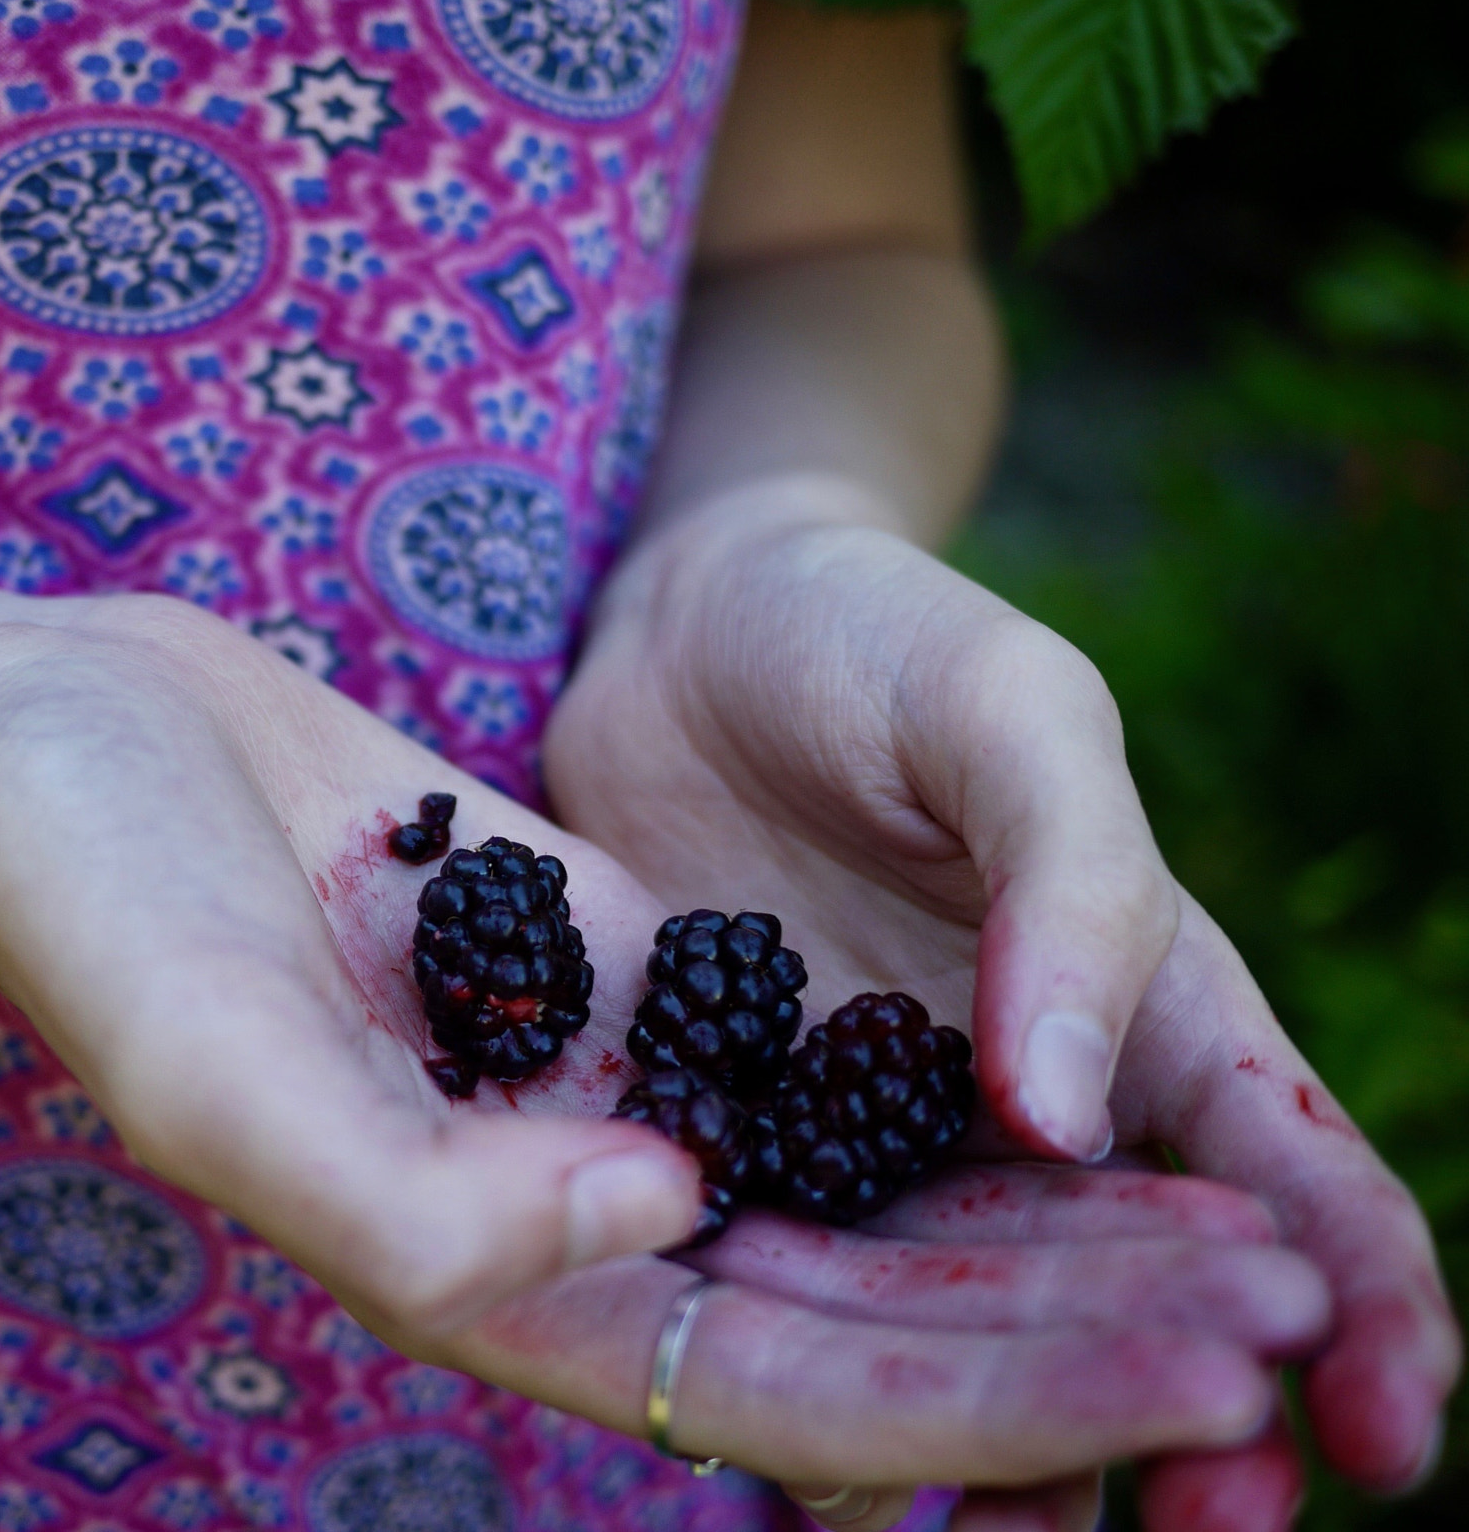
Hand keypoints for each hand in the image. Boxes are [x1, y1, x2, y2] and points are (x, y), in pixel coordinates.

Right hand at [0, 591, 1322, 1495]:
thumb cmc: (95, 898)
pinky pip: (809, 1050)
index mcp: (478, 1279)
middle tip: (1281, 1307)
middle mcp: (556, 1212)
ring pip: (858, 1193)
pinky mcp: (613, 967)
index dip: (996, 1398)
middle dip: (1066, 1325)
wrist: (61, 731)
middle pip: (859, 1312)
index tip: (1197, 1360)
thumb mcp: (220, 1062)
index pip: (781, 1392)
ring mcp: (593, 1088)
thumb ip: (418, 1191)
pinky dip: (944, 1077)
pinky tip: (1075, 1071)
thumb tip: (659, 1222)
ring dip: (1036, 1218)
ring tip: (1230, 1210)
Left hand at [542, 503, 1458, 1528]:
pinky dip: (833, 1389)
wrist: (680, 625)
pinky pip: (808, 1290)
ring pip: (978, 1336)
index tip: (1385, 1437)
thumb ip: (1066, 891)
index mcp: (1142, 995)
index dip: (1365, 1308)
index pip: (1290, 1175)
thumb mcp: (1003, 717)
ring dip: (1012, 1451)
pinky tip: (827, 1481)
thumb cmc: (872, 636)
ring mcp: (882, 1129)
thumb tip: (1073, 1116)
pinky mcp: (746, 1133)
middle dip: (1189, 1426)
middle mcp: (1026, 1096)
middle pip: (1139, 1302)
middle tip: (1204, 1530)